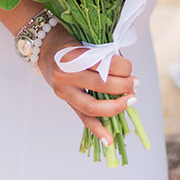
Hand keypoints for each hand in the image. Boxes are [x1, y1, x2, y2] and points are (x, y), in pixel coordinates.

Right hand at [37, 22, 136, 145]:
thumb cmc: (71, 40)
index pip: (104, 65)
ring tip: (130, 101)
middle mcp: (66, 75)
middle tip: (135, 84)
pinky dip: (97, 129)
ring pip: (92, 106)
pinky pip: (82, 117)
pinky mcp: (65, 101)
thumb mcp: (87, 40)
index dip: (123, 68)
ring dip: (115, 106)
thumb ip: (105, 54)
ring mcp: (64, 91)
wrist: (44, 46)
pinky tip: (109, 140)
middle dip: (123, 86)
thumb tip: (128, 74)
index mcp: (74, 56)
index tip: (131, 68)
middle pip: (101, 86)